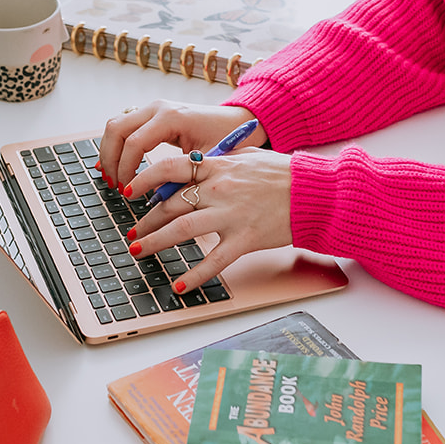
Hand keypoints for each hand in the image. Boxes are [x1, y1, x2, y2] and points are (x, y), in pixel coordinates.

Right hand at [96, 101, 265, 191]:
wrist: (239, 120)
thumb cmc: (227, 139)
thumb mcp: (206, 163)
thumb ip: (180, 180)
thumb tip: (153, 202)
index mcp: (171, 117)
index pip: (134, 143)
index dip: (125, 170)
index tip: (126, 192)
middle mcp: (158, 107)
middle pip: (116, 129)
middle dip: (110, 160)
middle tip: (115, 186)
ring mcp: (153, 107)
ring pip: (115, 125)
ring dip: (109, 151)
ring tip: (112, 178)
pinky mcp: (152, 113)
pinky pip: (124, 125)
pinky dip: (116, 144)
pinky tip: (115, 164)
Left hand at [121, 147, 293, 293]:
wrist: (314, 193)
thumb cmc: (284, 174)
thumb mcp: (247, 158)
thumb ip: (220, 162)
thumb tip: (194, 166)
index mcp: (218, 166)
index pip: (170, 168)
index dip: (145, 178)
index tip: (130, 190)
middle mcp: (219, 190)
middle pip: (170, 205)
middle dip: (145, 221)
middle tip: (132, 232)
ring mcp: (230, 216)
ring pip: (181, 231)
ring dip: (155, 243)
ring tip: (138, 251)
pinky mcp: (245, 240)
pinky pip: (213, 261)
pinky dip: (194, 275)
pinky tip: (179, 285)